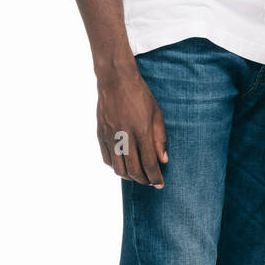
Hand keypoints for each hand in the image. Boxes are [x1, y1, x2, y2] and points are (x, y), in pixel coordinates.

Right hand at [96, 65, 168, 187]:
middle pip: (134, 170)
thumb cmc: (140, 95)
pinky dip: (116, 167)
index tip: (160, 184)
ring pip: (118, 169)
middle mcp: (125, 137)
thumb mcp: (157, 114)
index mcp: (142, 132)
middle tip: (151, 182)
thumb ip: (160, 139)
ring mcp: (111, 137)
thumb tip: (163, 160)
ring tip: (138, 176)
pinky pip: (107, 159)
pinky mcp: (101, 135)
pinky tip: (124, 166)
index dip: (155, 177)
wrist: (116, 80)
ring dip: (129, 177)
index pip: (150, 164)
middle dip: (144, 180)